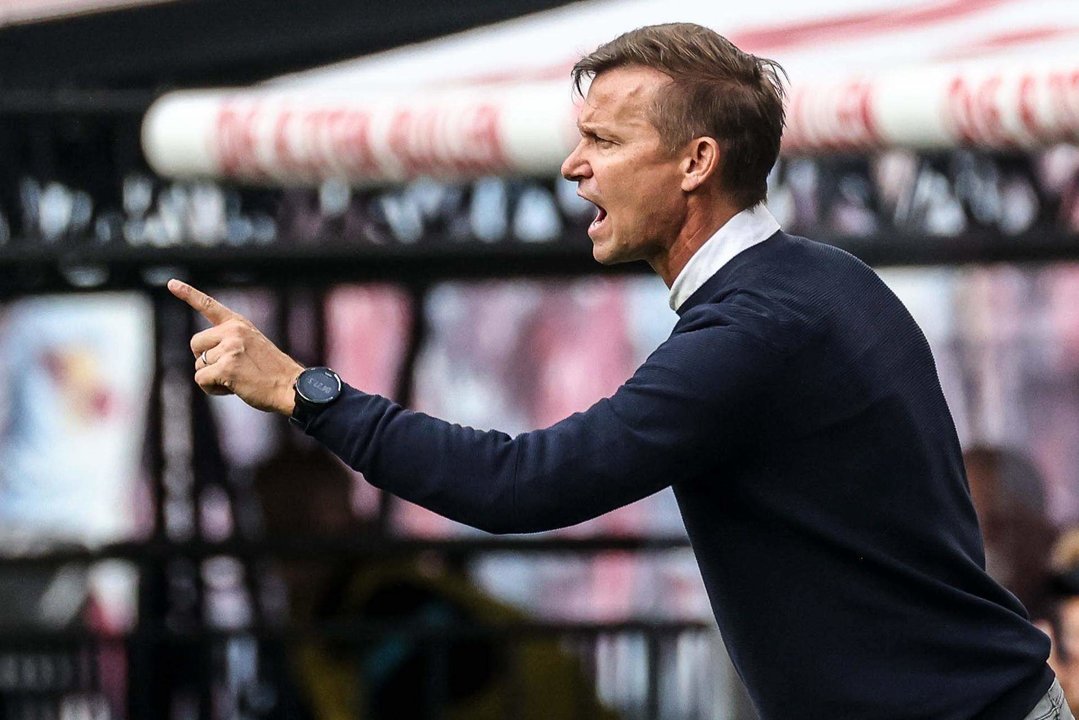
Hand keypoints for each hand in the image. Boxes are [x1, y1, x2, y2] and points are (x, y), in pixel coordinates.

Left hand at [168, 279, 304, 414]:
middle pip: (196, 344)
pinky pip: (201, 379)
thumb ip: (229, 343)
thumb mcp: (252, 346)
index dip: (188, 294)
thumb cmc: (272, 372)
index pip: (208, 305)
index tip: (171, 283)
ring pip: (199, 365)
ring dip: (212, 377)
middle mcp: (233, 332)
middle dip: (205, 359)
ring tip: (237, 380)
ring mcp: (230, 349)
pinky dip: (212, 388)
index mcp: (239, 324)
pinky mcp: (227, 368)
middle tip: (229, 369)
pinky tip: (232, 389)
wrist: (290, 387)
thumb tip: (200, 359)